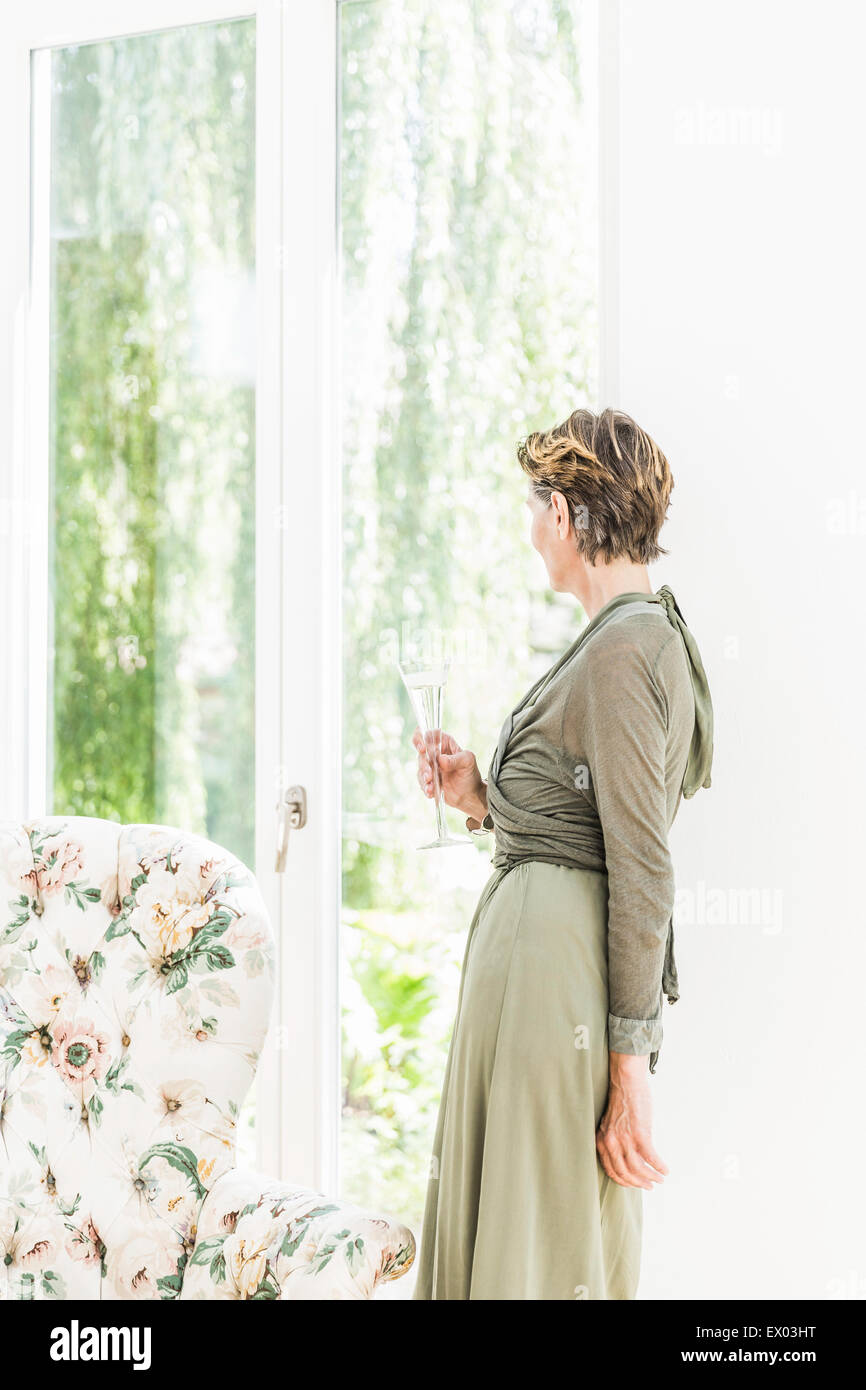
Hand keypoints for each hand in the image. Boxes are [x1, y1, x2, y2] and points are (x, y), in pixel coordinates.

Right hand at [412, 728, 487, 821]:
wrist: (470, 795)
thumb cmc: (470, 774)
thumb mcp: (468, 762)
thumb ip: (456, 759)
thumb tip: (441, 759)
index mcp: (444, 743)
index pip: (428, 734)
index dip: (421, 737)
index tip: (423, 748)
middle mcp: (435, 753)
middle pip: (421, 753)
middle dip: (424, 765)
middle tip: (429, 775)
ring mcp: (430, 767)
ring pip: (420, 768)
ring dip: (424, 777)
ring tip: (431, 786)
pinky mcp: (428, 779)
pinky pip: (422, 781)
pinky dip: (425, 787)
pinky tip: (430, 792)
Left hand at [596, 1053, 668, 1190]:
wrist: (626, 1081)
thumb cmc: (622, 1100)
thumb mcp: (611, 1124)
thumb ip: (615, 1140)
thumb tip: (628, 1156)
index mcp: (602, 1141)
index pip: (612, 1171)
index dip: (625, 1181)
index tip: (635, 1184)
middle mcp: (610, 1142)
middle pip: (624, 1174)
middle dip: (639, 1183)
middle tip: (649, 1186)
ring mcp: (624, 1139)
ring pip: (638, 1169)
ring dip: (651, 1177)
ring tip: (660, 1178)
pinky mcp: (639, 1134)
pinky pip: (650, 1158)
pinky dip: (659, 1167)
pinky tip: (665, 1169)